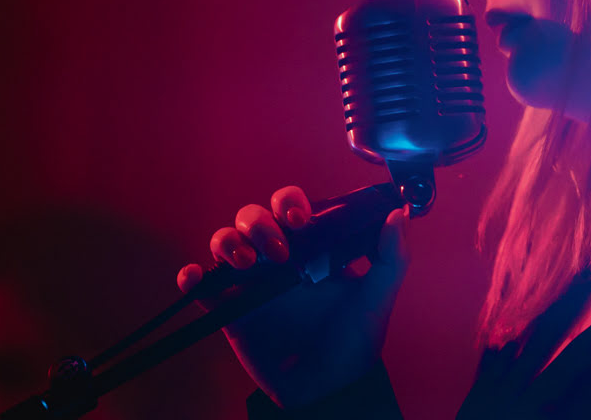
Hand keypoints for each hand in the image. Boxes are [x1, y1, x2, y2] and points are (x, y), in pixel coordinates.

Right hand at [176, 186, 409, 409]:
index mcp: (311, 245)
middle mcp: (278, 257)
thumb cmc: (355, 339)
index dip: (290, 202)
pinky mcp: (229, 310)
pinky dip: (191, 277)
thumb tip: (399, 213)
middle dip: (259, 223)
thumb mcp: (378, 295)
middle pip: (252, 216)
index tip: (300, 219)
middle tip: (279, 250)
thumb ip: (392, 255)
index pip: (291, 206)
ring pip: (224, 241)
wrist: (329, 387)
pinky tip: (196, 278)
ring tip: (248, 265)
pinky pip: (200, 285)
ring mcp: (252, 282)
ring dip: (228, 243)